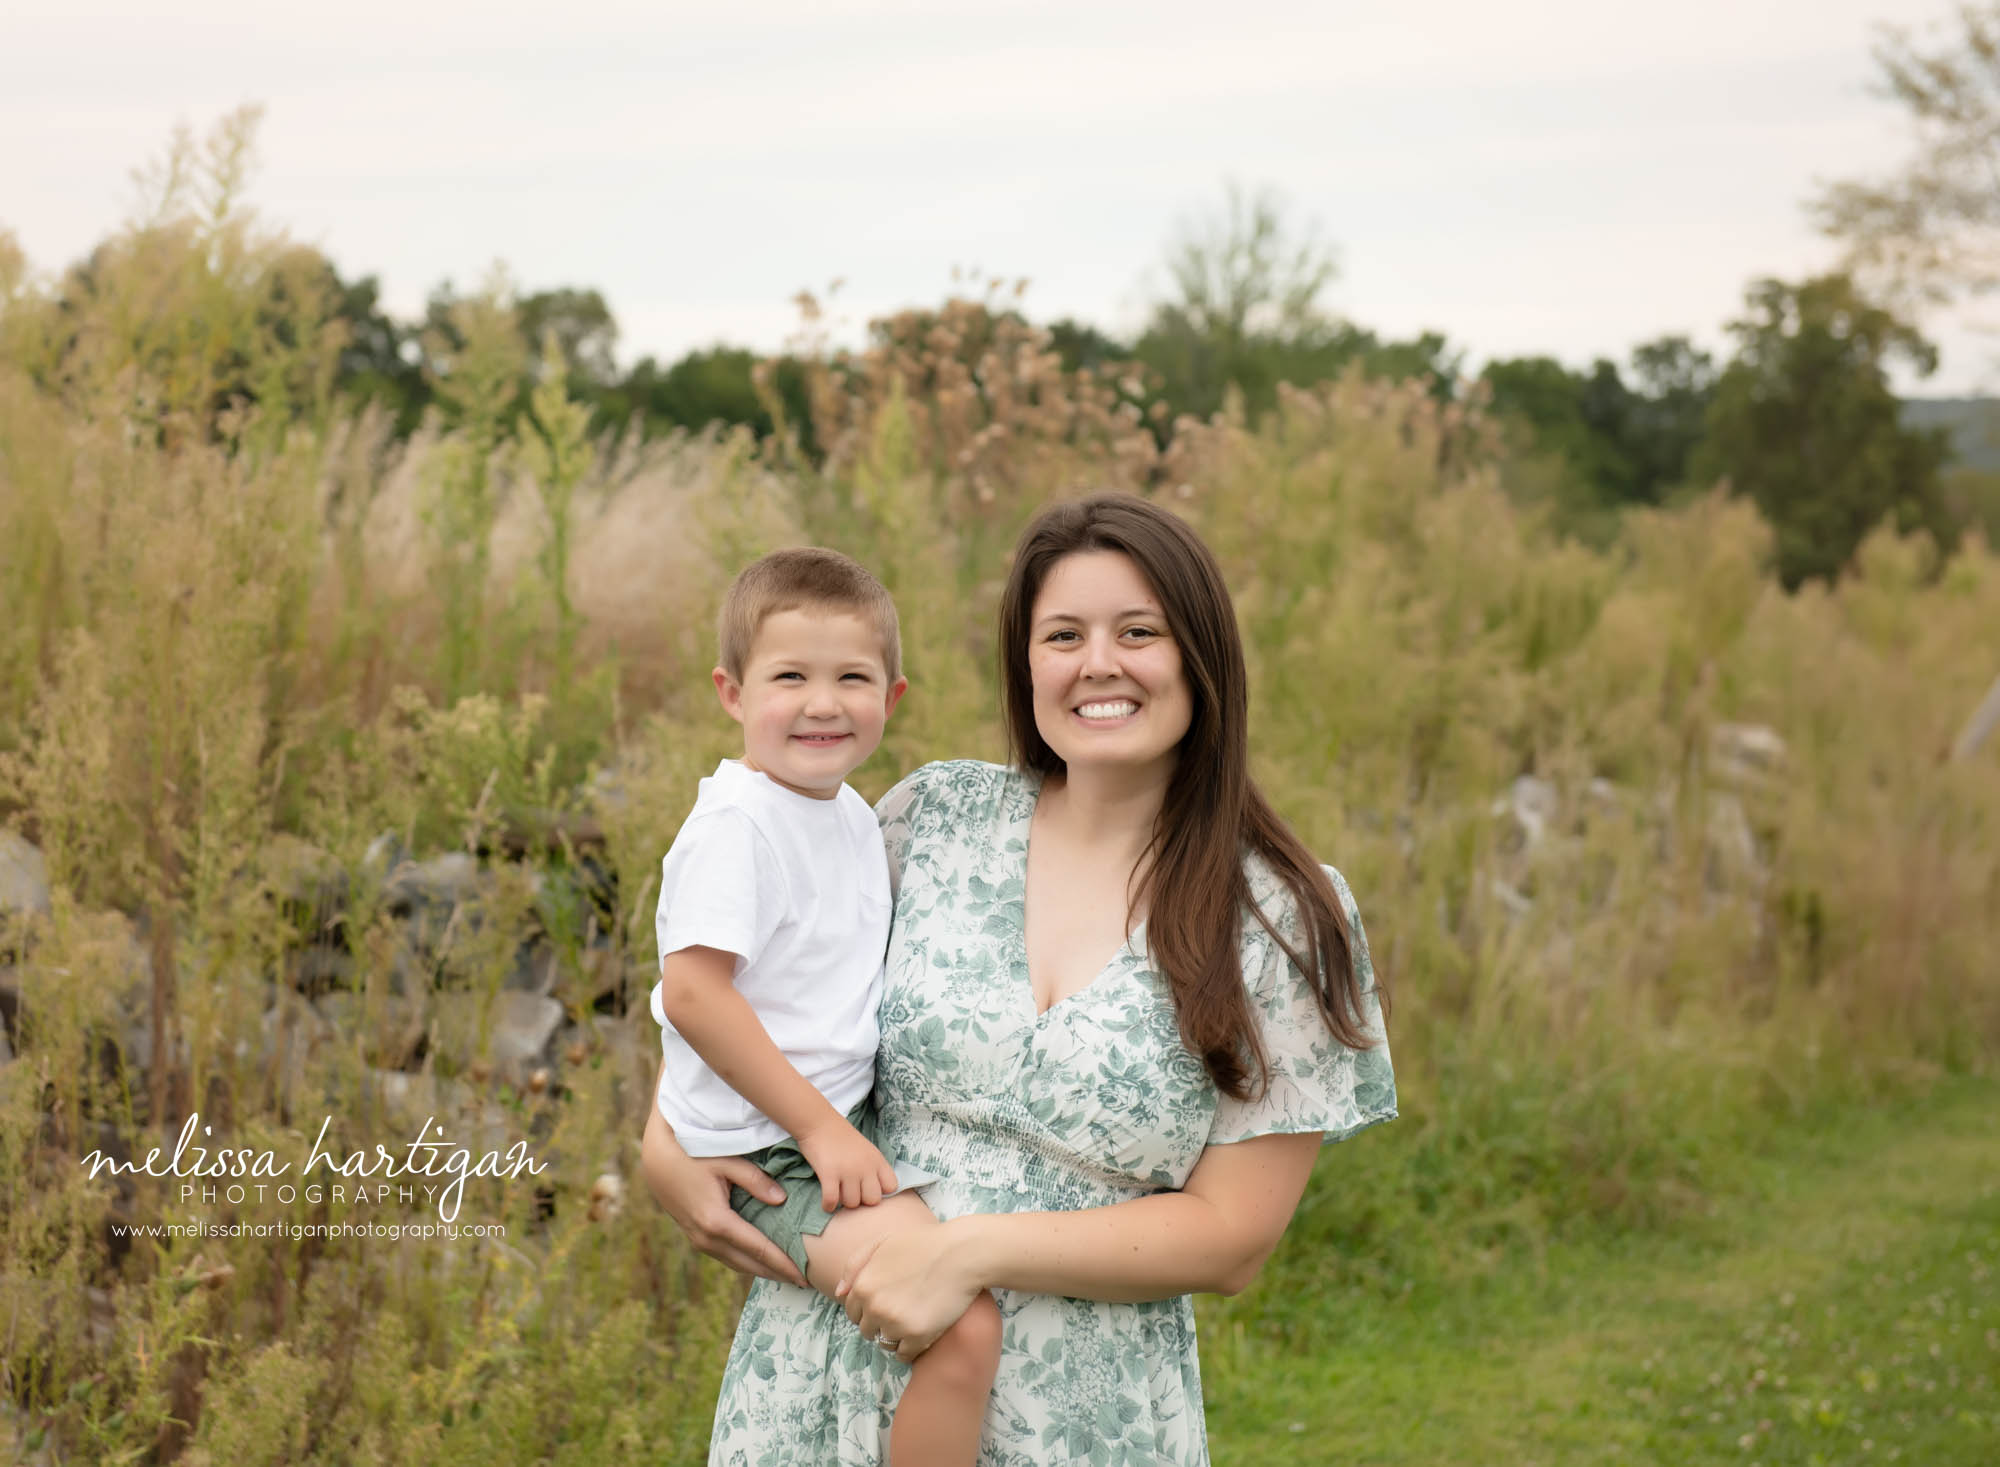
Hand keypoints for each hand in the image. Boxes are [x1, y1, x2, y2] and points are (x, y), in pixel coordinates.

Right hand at [639, 1090, 805, 1285]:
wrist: (657, 1161)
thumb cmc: (694, 1155)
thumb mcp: (727, 1161)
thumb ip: (756, 1181)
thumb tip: (782, 1200)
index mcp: (717, 1221)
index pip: (759, 1249)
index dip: (783, 1263)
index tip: (804, 1274)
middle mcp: (707, 1238)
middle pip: (749, 1264)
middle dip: (777, 1274)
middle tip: (805, 1281)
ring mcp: (699, 1240)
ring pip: (737, 1263)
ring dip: (762, 1271)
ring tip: (787, 1275)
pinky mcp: (696, 1237)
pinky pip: (726, 1256)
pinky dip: (747, 1262)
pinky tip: (761, 1261)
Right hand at [795, 1118, 899, 1212]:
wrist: (818, 1122)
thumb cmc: (840, 1136)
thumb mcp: (866, 1149)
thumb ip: (873, 1167)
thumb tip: (875, 1191)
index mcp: (877, 1159)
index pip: (891, 1187)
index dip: (879, 1191)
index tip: (867, 1189)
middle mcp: (865, 1166)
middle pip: (873, 1200)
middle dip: (861, 1200)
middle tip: (850, 1193)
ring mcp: (848, 1171)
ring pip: (852, 1203)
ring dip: (843, 1202)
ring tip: (837, 1194)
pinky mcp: (829, 1174)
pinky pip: (832, 1201)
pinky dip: (828, 1206)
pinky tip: (826, 1203)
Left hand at [836, 1220, 982, 1360]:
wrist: (961, 1253)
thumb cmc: (924, 1243)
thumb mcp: (882, 1242)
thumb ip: (855, 1265)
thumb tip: (839, 1293)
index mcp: (863, 1285)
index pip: (852, 1312)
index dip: (869, 1308)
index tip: (887, 1302)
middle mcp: (874, 1307)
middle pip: (867, 1330)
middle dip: (880, 1323)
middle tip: (902, 1310)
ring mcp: (895, 1323)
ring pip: (885, 1343)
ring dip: (895, 1336)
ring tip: (913, 1320)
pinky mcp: (917, 1335)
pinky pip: (904, 1354)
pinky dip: (911, 1348)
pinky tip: (922, 1332)